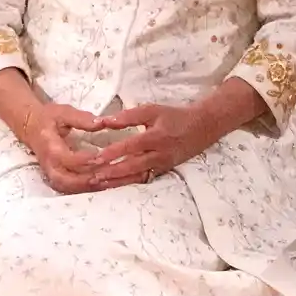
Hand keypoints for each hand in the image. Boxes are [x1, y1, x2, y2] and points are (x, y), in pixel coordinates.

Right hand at [24, 102, 100, 193]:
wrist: (31, 127)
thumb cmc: (48, 119)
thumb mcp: (64, 113)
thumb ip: (83, 119)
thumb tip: (102, 123)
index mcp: (50, 148)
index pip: (68, 160)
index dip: (85, 160)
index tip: (103, 156)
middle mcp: (49, 165)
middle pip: (67, 181)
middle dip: (88, 180)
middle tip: (108, 174)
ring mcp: (51, 174)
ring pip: (69, 188)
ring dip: (89, 187)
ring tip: (109, 182)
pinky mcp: (56, 178)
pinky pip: (70, 189)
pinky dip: (86, 189)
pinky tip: (102, 185)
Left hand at [88, 103, 214, 188]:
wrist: (202, 128)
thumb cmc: (174, 116)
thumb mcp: (152, 110)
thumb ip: (127, 116)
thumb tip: (104, 121)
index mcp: (156, 137)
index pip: (131, 146)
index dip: (113, 153)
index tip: (96, 158)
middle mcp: (159, 155)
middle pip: (132, 166)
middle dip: (111, 173)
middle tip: (92, 177)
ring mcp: (162, 165)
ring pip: (137, 176)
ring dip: (117, 181)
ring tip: (99, 184)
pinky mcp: (163, 171)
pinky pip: (143, 179)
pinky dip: (128, 183)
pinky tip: (114, 185)